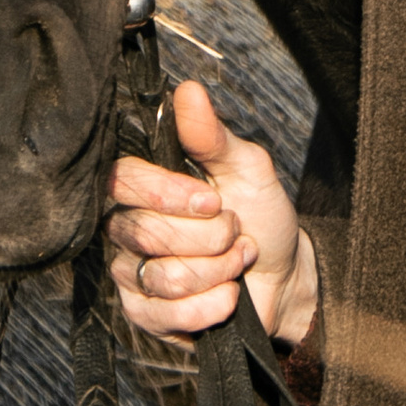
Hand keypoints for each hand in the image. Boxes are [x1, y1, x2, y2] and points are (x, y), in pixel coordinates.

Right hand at [105, 79, 315, 348]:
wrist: (283, 276)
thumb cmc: (260, 215)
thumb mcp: (247, 168)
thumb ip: (213, 136)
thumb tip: (188, 90)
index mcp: (144, 186)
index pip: (121, 181)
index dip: (167, 193)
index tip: (213, 201)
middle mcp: (127, 228)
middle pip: (145, 233)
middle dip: (209, 238)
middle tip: (234, 232)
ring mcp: (131, 274)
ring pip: (162, 277)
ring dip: (217, 271)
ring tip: (236, 262)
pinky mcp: (144, 315)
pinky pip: (166, 315)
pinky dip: (211, 306)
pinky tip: (229, 296)